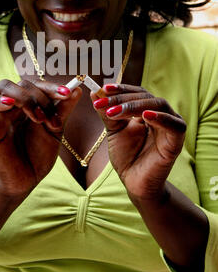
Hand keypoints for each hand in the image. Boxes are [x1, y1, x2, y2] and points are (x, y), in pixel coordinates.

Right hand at [0, 79, 81, 201]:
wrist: (25, 182)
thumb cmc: (38, 156)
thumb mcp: (54, 131)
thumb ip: (63, 110)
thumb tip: (77, 89)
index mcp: (28, 104)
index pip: (37, 84)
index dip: (52, 86)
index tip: (67, 94)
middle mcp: (13, 105)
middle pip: (23, 83)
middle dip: (41, 97)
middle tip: (50, 119)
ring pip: (4, 86)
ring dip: (24, 98)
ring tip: (38, 118)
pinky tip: (10, 105)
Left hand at [92, 84, 186, 200]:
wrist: (134, 183)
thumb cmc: (127, 157)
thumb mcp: (114, 131)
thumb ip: (107, 112)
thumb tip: (95, 92)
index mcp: (148, 110)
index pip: (137, 92)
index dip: (121, 89)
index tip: (103, 89)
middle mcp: (161, 114)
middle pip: (145, 96)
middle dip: (122, 99)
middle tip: (103, 103)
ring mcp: (171, 126)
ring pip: (158, 105)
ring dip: (135, 106)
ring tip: (114, 112)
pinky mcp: (176, 141)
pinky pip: (173, 125)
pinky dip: (161, 118)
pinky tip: (145, 116)